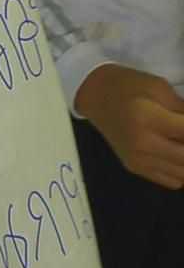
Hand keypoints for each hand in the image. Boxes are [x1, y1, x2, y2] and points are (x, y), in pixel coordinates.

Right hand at [76, 63, 183, 188]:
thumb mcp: (159, 87)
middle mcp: (142, 143)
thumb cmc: (127, 86)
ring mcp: (138, 159)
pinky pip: (173, 181)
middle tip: (182, 133)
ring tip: (178, 142)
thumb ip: (183, 110)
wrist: (94, 96)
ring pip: (183, 173)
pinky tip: (173, 153)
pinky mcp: (135, 168)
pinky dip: (179, 170)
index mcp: (147, 118)